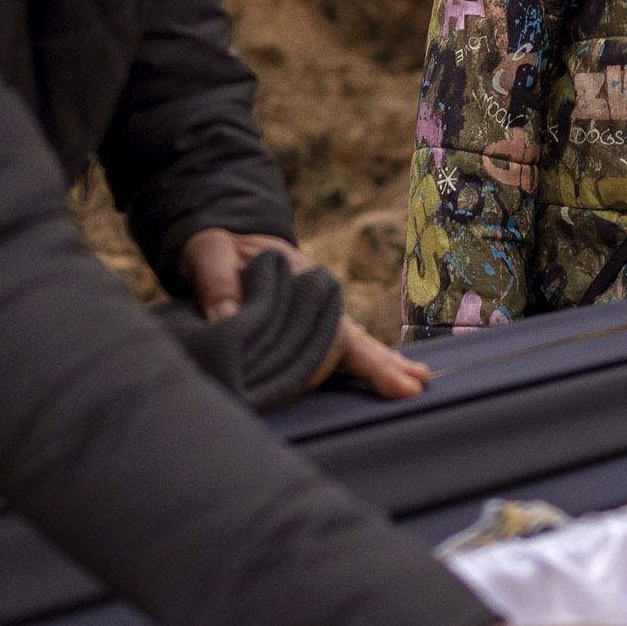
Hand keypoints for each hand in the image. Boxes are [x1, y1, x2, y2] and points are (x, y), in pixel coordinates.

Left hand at [179, 227, 424, 398]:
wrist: (227, 238)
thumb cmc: (219, 246)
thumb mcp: (211, 252)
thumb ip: (216, 282)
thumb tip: (225, 319)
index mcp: (302, 281)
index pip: (329, 324)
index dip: (346, 351)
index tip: (367, 367)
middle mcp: (319, 301)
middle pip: (354, 338)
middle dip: (383, 364)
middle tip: (414, 388)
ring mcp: (318, 316)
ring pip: (356, 345)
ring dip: (384, 366)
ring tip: (416, 387)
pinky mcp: (310, 329)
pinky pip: (343, 349)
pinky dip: (367, 365)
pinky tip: (392, 380)